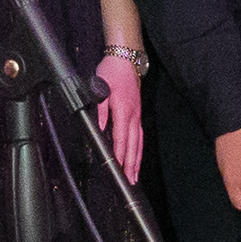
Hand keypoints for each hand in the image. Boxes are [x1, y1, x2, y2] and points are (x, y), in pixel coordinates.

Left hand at [93, 53, 145, 181]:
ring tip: (136, 175)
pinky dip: (139, 149)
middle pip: (133, 145)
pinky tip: (137, 157)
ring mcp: (137, 115)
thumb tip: (100, 127)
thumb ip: (101, 109)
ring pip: (139, 142)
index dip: (120, 155)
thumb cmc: (112, 72)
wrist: (126, 60)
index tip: (119, 168)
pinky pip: (140, 135)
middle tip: (130, 181)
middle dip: (131, 164)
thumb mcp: (101, 87)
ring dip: (137, 160)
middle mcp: (133, 115)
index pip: (121, 137)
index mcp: (123, 110)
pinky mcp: (137, 113)